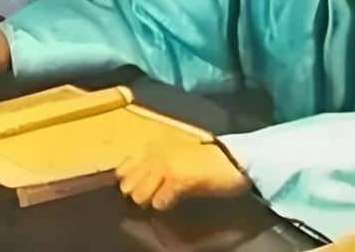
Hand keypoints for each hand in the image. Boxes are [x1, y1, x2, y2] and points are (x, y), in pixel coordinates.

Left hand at [115, 141, 250, 211]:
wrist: (233, 160)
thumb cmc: (205, 160)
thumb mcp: (174, 157)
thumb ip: (154, 166)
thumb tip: (135, 186)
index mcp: (152, 149)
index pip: (121, 171)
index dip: (130, 183)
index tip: (142, 189)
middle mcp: (154, 156)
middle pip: (126, 186)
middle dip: (138, 194)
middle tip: (155, 196)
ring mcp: (165, 167)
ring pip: (138, 195)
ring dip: (150, 201)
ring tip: (167, 198)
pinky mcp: (178, 180)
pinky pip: (159, 202)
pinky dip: (166, 205)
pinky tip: (178, 200)